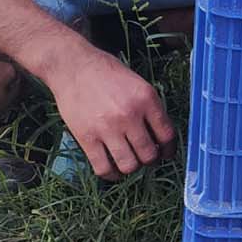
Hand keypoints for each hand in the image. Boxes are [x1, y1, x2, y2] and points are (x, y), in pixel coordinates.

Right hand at [47, 44, 177, 178]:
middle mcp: (130, 114)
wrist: (72, 66)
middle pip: (149, 155)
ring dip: (131, 167)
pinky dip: (110, 174)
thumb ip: (150, 108)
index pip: (167, 135)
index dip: (168, 149)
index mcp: (146, 99)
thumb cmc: (106, 73)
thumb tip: (161, 137)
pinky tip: (111, 168)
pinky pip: (103, 168)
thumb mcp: (137, 83)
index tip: (165, 153)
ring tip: (128, 160)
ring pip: (129, 166)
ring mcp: (108, 128)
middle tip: (144, 156)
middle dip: (150, 160)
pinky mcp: (87, 138)